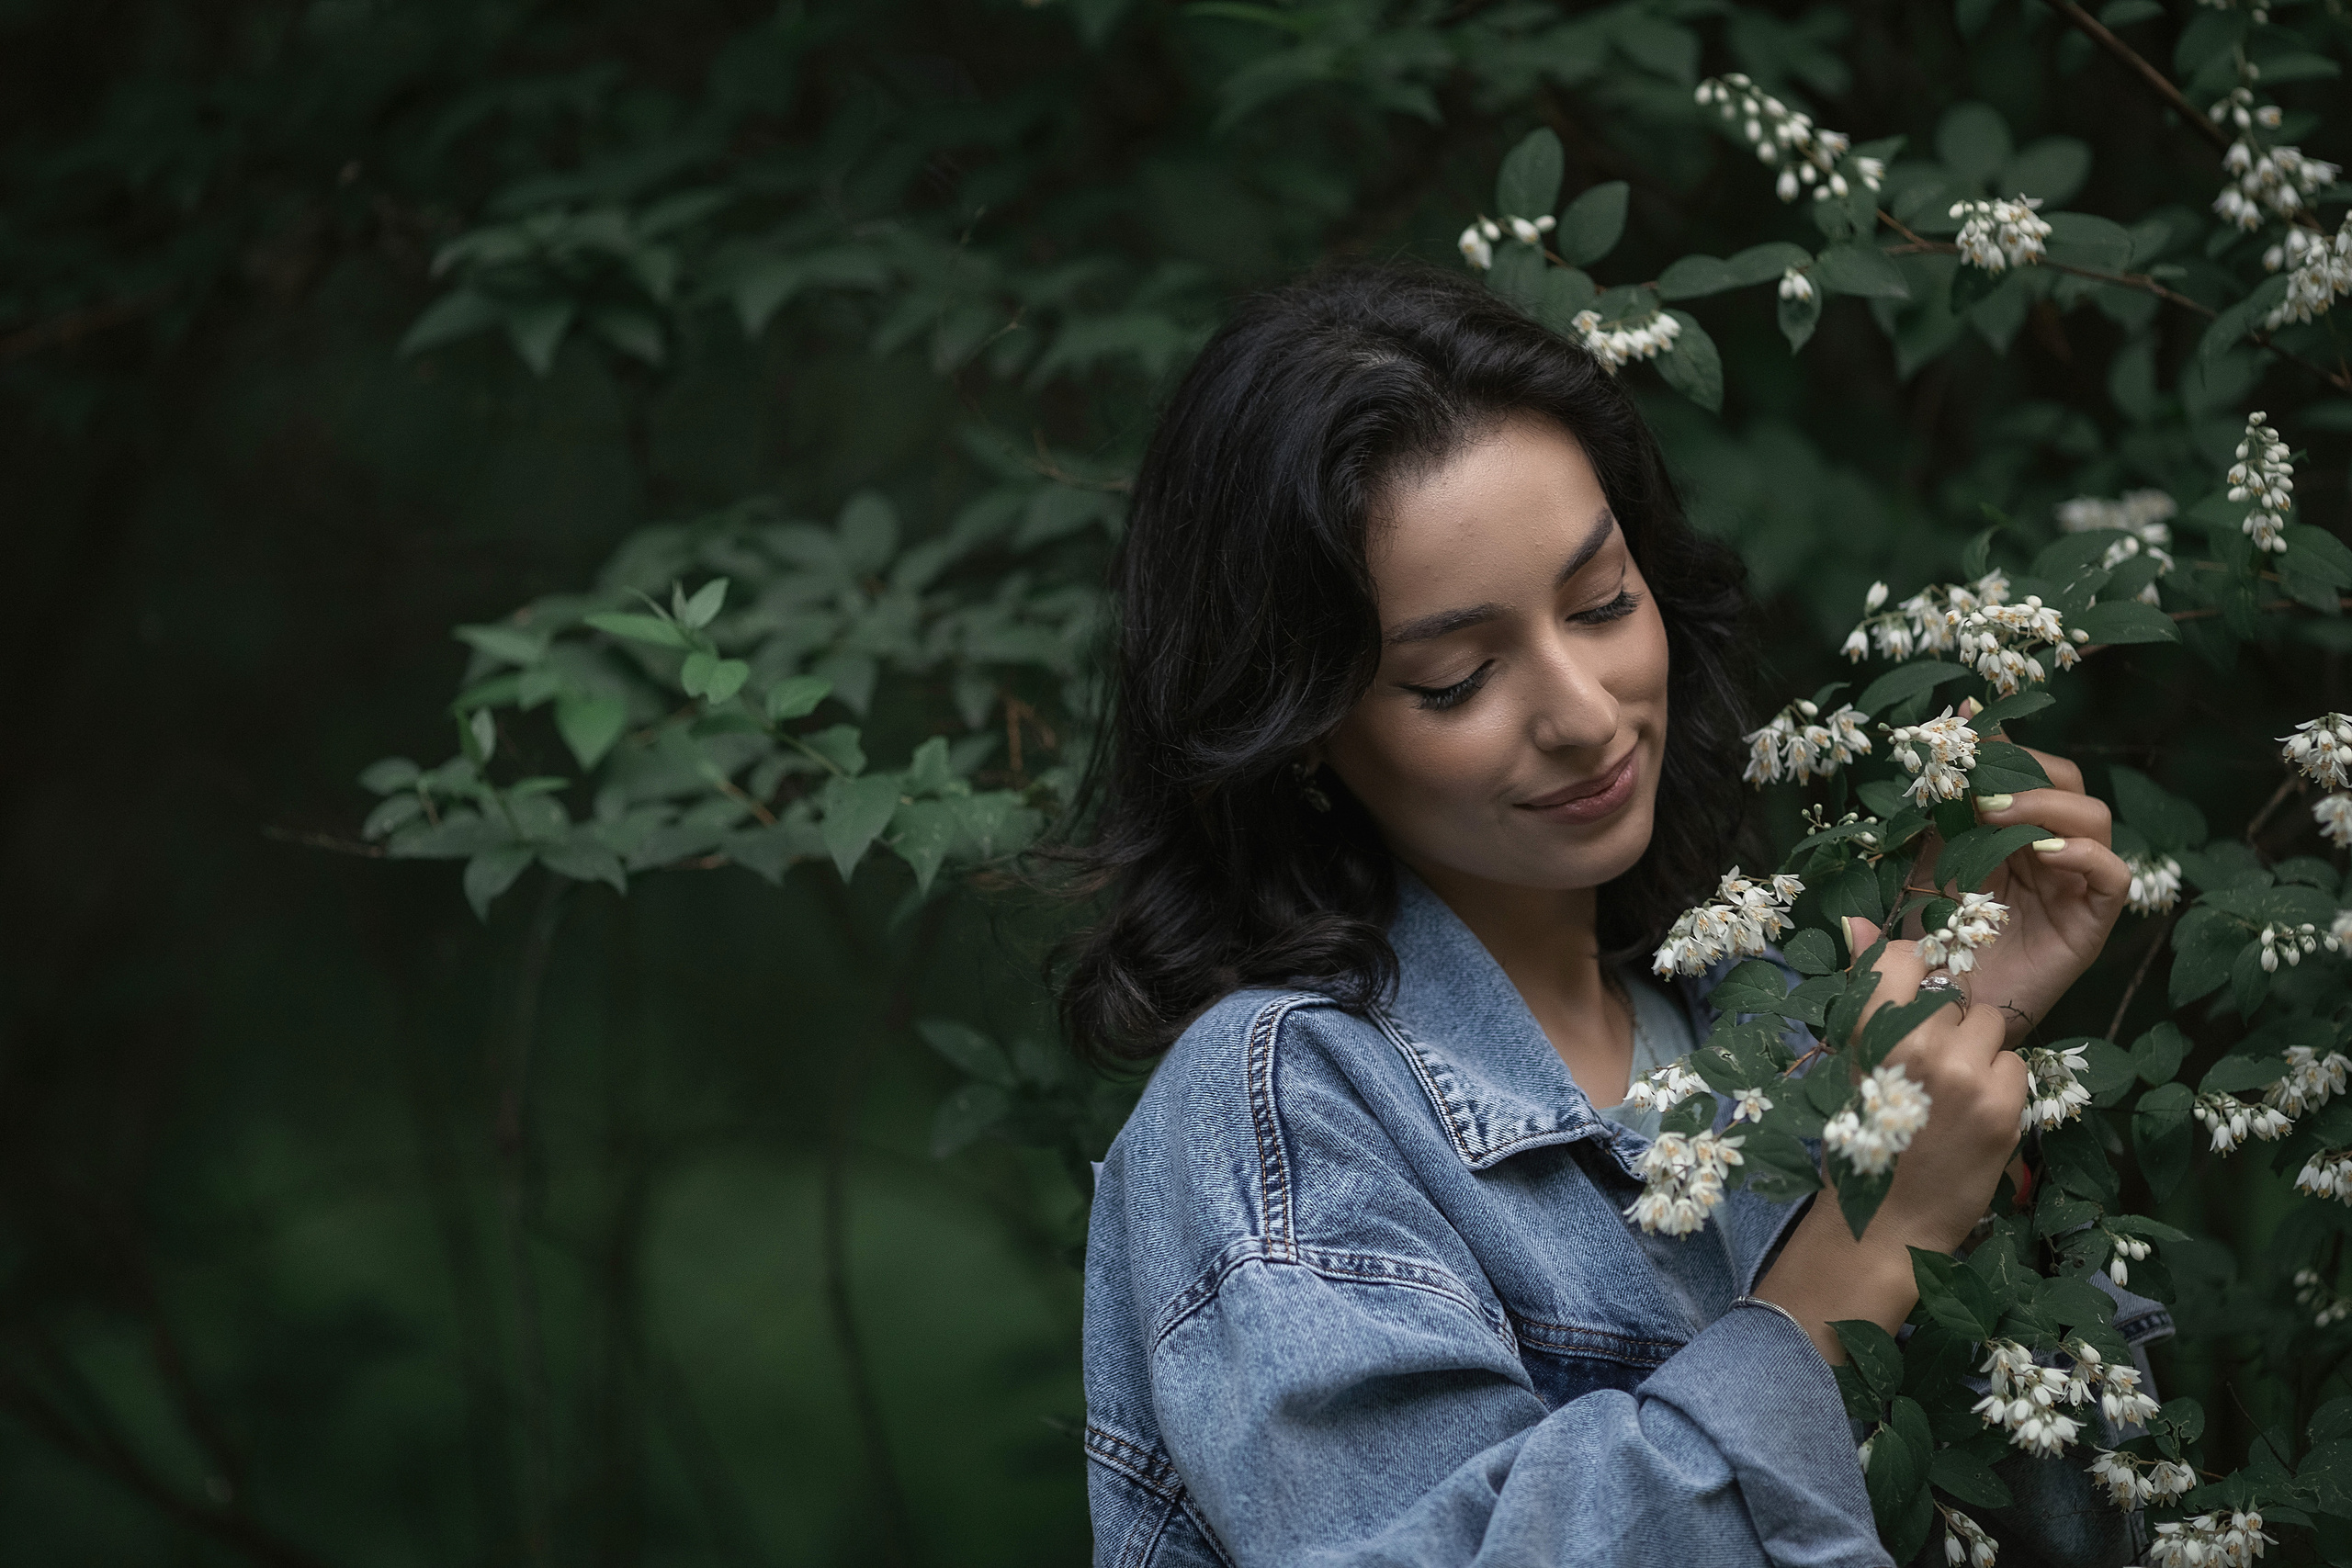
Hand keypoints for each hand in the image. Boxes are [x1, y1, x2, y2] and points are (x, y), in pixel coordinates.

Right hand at [1752, 926, 2027, 1360]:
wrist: (1888, 1223)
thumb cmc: (1865, 1138)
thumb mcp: (1852, 1061)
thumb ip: (1865, 993)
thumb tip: (1857, 921)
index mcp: (1868, 1031)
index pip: (1904, 957)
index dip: (1915, 973)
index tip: (1911, 1003)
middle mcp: (1916, 1044)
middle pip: (1955, 998)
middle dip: (1949, 1025)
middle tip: (1930, 1072)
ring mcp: (1963, 1075)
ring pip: (1991, 1027)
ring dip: (1980, 1052)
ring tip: (1955, 1092)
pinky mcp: (2002, 1106)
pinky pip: (2016, 1064)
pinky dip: (2003, 1085)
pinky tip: (1976, 1114)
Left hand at [1945, 744, 2132, 1043]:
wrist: (1942, 1007)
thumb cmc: (1932, 939)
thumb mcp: (1926, 862)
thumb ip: (1938, 811)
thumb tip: (1937, 757)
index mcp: (2013, 832)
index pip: (2028, 770)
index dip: (2004, 745)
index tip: (1966, 724)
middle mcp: (2050, 851)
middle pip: (2069, 784)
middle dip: (2029, 773)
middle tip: (1981, 786)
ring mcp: (2074, 883)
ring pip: (2093, 818)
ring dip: (2046, 806)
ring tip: (1998, 815)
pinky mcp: (2092, 920)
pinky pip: (2114, 875)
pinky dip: (2086, 854)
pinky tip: (2046, 853)